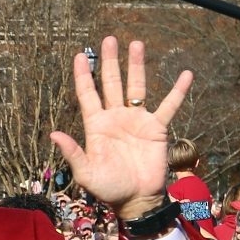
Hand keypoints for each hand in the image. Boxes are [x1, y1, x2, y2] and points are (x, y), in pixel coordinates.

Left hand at [50, 37, 193, 219]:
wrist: (135, 199)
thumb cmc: (108, 188)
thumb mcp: (85, 172)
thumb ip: (72, 152)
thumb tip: (53, 134)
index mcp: (96, 126)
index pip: (87, 95)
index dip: (83, 76)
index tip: (79, 55)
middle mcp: (115, 118)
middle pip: (111, 83)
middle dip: (109, 62)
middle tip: (108, 40)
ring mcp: (136, 120)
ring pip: (136, 87)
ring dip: (136, 66)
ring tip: (135, 44)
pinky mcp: (157, 128)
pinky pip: (169, 106)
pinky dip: (177, 91)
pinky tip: (185, 74)